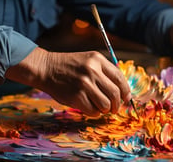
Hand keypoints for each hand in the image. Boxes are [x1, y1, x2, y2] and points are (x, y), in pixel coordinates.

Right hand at [5, 47, 131, 116]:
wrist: (46, 68)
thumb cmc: (69, 66)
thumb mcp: (89, 61)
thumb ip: (105, 72)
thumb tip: (122, 92)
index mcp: (98, 60)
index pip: (120, 78)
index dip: (126, 91)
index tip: (126, 98)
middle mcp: (92, 70)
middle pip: (115, 93)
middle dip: (117, 104)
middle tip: (114, 108)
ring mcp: (84, 84)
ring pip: (105, 104)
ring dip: (105, 109)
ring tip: (100, 107)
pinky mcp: (76, 96)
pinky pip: (93, 111)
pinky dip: (94, 113)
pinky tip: (89, 108)